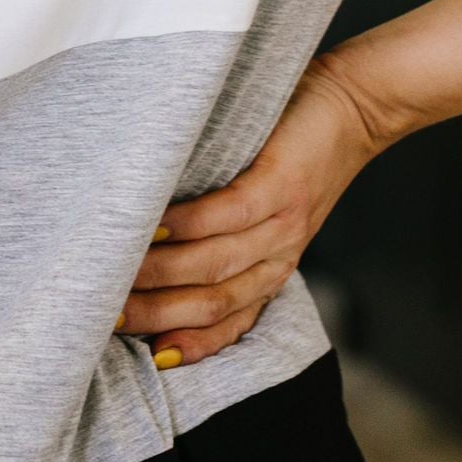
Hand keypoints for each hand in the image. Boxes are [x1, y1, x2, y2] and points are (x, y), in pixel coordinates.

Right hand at [117, 55, 386, 367]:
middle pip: (213, 303)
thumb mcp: (268, 212)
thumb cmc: (296, 154)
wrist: (356, 109)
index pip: (228, 324)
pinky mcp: (281, 184)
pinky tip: (154, 226)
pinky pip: (229, 214)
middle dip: (156, 314)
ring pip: (215, 264)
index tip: (139, 353)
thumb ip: (223, 235)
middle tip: (105, 314)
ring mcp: (282, 224)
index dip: (185, 343)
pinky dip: (187, 225)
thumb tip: (148, 245)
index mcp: (271, 271)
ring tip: (116, 271)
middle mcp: (278, 258)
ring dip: (161, 273)